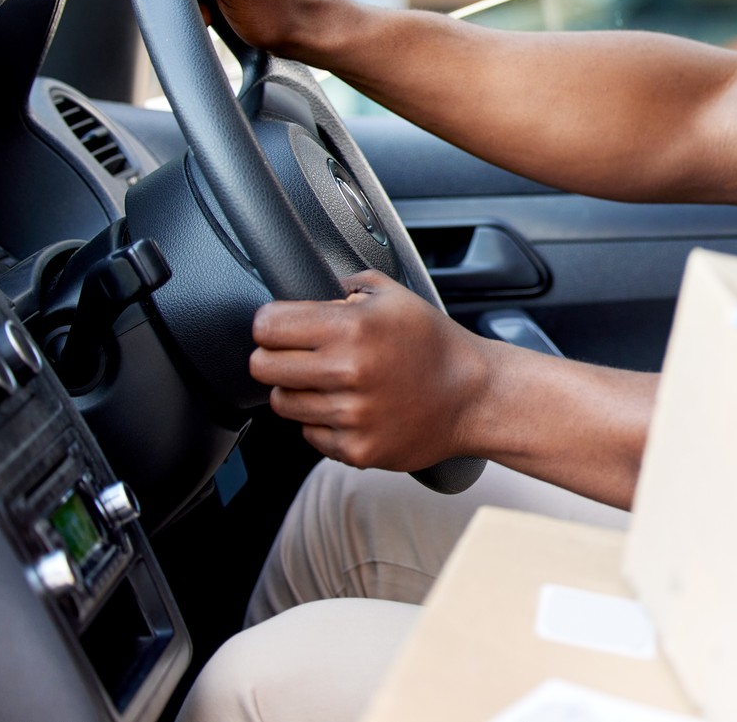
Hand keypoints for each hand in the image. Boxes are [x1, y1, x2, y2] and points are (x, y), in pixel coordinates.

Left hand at [249, 271, 496, 470]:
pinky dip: (323, 422)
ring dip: (300, 391)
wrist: (474, 395)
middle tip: (302, 355)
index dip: (271, 323)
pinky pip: (309, 434)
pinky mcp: (356, 450)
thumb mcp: (395, 296)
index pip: (267, 326)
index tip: (280, 326)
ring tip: (333, 382)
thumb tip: (308, 290)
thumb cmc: (434, 344)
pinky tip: (351, 407)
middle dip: (276, 356)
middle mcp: (347, 372)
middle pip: (262, 366)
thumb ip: (347, 286)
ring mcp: (350, 416)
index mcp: (352, 328)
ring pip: (282, 403)